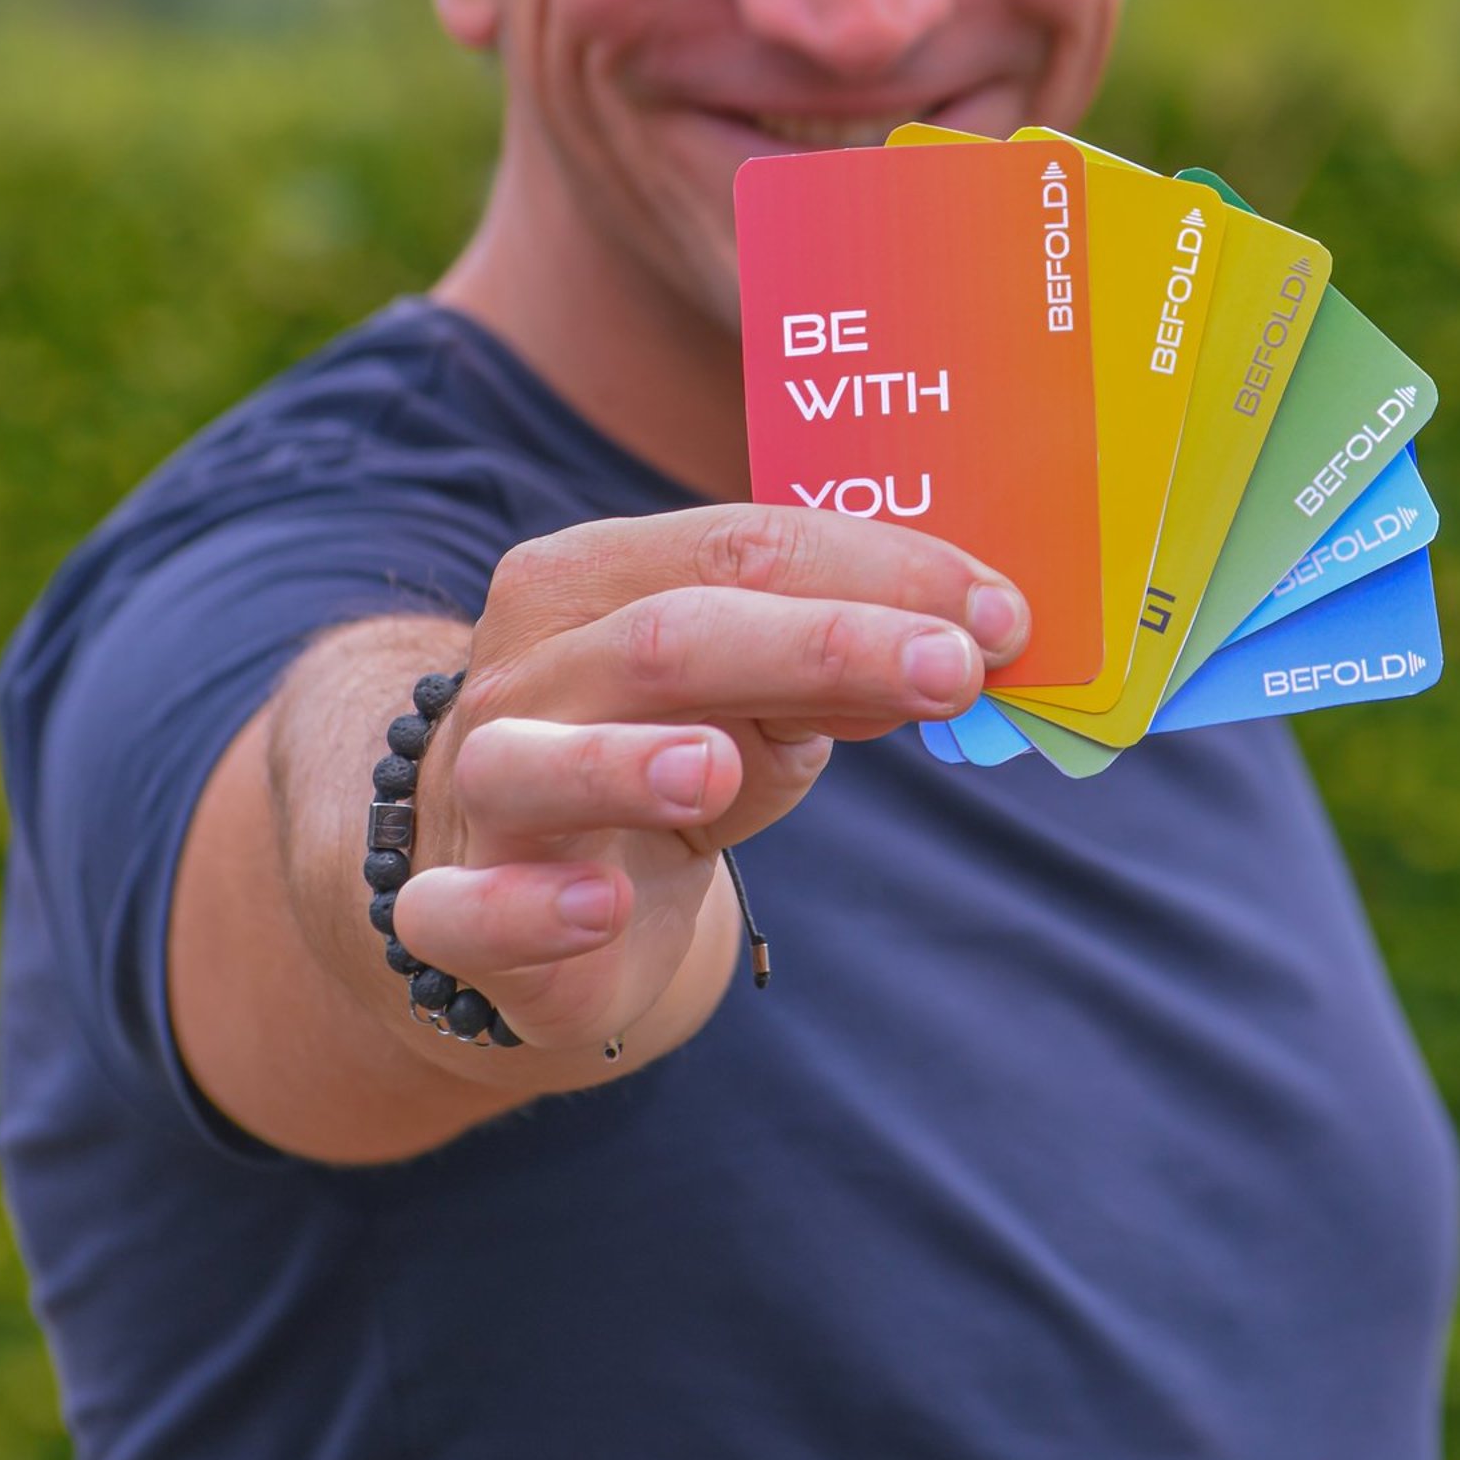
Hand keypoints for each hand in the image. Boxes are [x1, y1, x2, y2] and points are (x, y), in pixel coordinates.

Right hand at [390, 504, 1027, 1053]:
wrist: (524, 889)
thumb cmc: (660, 757)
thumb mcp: (761, 702)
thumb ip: (840, 673)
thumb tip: (969, 647)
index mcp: (599, 581)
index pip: (745, 548)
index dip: (882, 573)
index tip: (1003, 615)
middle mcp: (530, 669)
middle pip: (670, 638)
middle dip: (819, 647)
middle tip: (949, 671)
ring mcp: (480, 787)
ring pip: (538, 762)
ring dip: (625, 764)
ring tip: (715, 770)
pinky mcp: (456, 910)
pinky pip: (470, 911)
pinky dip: (531, 908)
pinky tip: (603, 908)